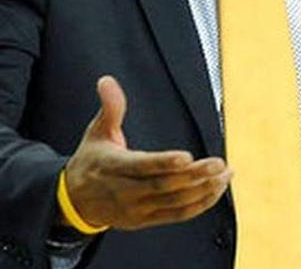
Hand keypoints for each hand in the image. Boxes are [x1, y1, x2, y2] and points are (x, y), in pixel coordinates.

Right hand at [62, 76, 231, 230]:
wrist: (75, 201)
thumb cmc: (92, 160)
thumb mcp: (96, 132)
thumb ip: (110, 107)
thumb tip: (107, 80)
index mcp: (114, 166)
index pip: (141, 166)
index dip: (164, 163)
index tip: (187, 157)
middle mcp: (125, 191)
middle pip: (164, 185)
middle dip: (194, 176)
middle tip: (219, 164)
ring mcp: (137, 209)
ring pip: (174, 202)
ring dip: (202, 190)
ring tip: (225, 175)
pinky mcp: (146, 220)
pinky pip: (176, 215)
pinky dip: (199, 205)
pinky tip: (216, 191)